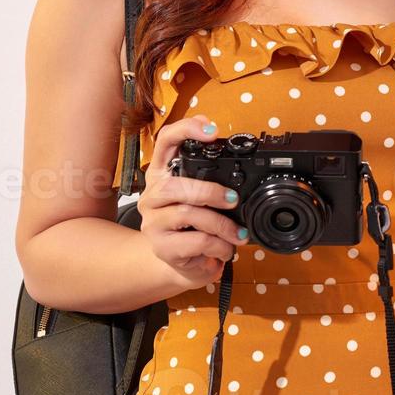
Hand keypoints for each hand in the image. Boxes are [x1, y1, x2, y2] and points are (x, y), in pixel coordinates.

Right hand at [137, 114, 246, 288]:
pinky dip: (218, 245)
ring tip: (238, 233)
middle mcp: (152, 195)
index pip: (165, 142)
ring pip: (186, 213)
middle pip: (173, 185)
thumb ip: (214, 178)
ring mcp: (153, 223)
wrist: (186, 264)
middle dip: (210, 191)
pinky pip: (195, 241)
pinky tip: (226, 248)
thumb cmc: (197, 226)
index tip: (212, 130)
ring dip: (220, 224)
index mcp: (163, 174)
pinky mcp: (161, 248)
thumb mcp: (205, 199)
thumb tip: (242, 161)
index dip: (186, 130)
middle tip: (233, 201)